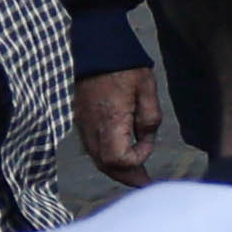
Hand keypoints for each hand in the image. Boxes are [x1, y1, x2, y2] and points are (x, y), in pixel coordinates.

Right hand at [76, 66, 161, 181]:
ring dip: (116, 170)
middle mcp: (93, 128)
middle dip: (127, 177)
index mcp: (110, 121)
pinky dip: (107, 158)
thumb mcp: (147, 89)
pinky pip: (93, 148)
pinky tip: (119, 156)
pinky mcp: (82, 120)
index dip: (137, 159)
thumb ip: (150, 118)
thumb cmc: (125, 66)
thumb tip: (145, 138)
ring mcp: (84, 125)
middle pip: (106, 166)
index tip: (149, 143)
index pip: (119, 159)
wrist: (97, 48)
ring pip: (98, 159)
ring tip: (134, 174)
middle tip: (144, 183)